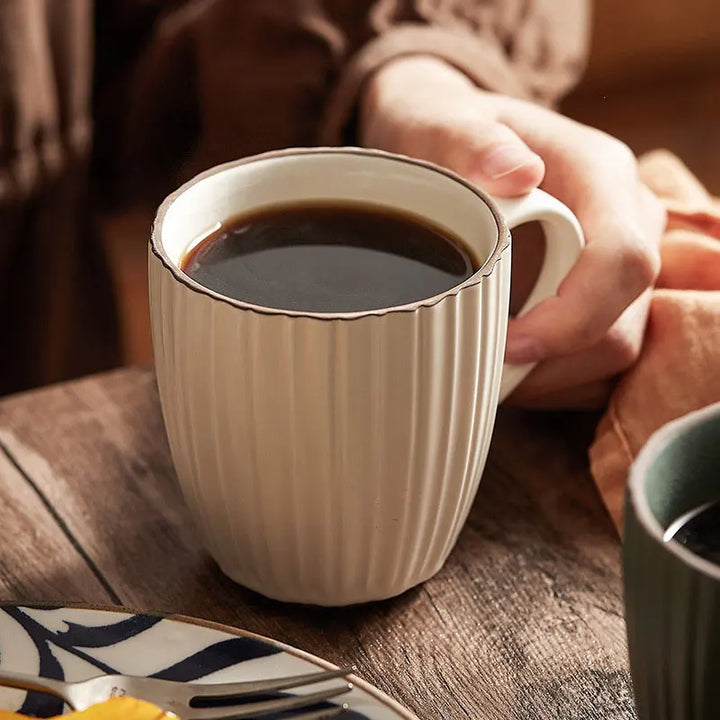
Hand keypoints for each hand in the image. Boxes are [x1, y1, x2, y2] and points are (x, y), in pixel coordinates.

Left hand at [360, 56, 665, 408]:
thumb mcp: (441, 123)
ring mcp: (613, 264)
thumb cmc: (445, 132)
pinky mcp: (595, 293)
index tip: (509, 345)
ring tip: (487, 371)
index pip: (621, 259)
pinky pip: (594, 357)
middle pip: (623, 320)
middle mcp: (625, 221)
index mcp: (599, 175)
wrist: (451, 143)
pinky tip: (505, 369)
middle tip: (484, 368)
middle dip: (556, 361)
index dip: (573, 317)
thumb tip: (516, 172)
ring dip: (552, 378)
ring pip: (615, 347)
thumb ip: (472, 141)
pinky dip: (552, 378)